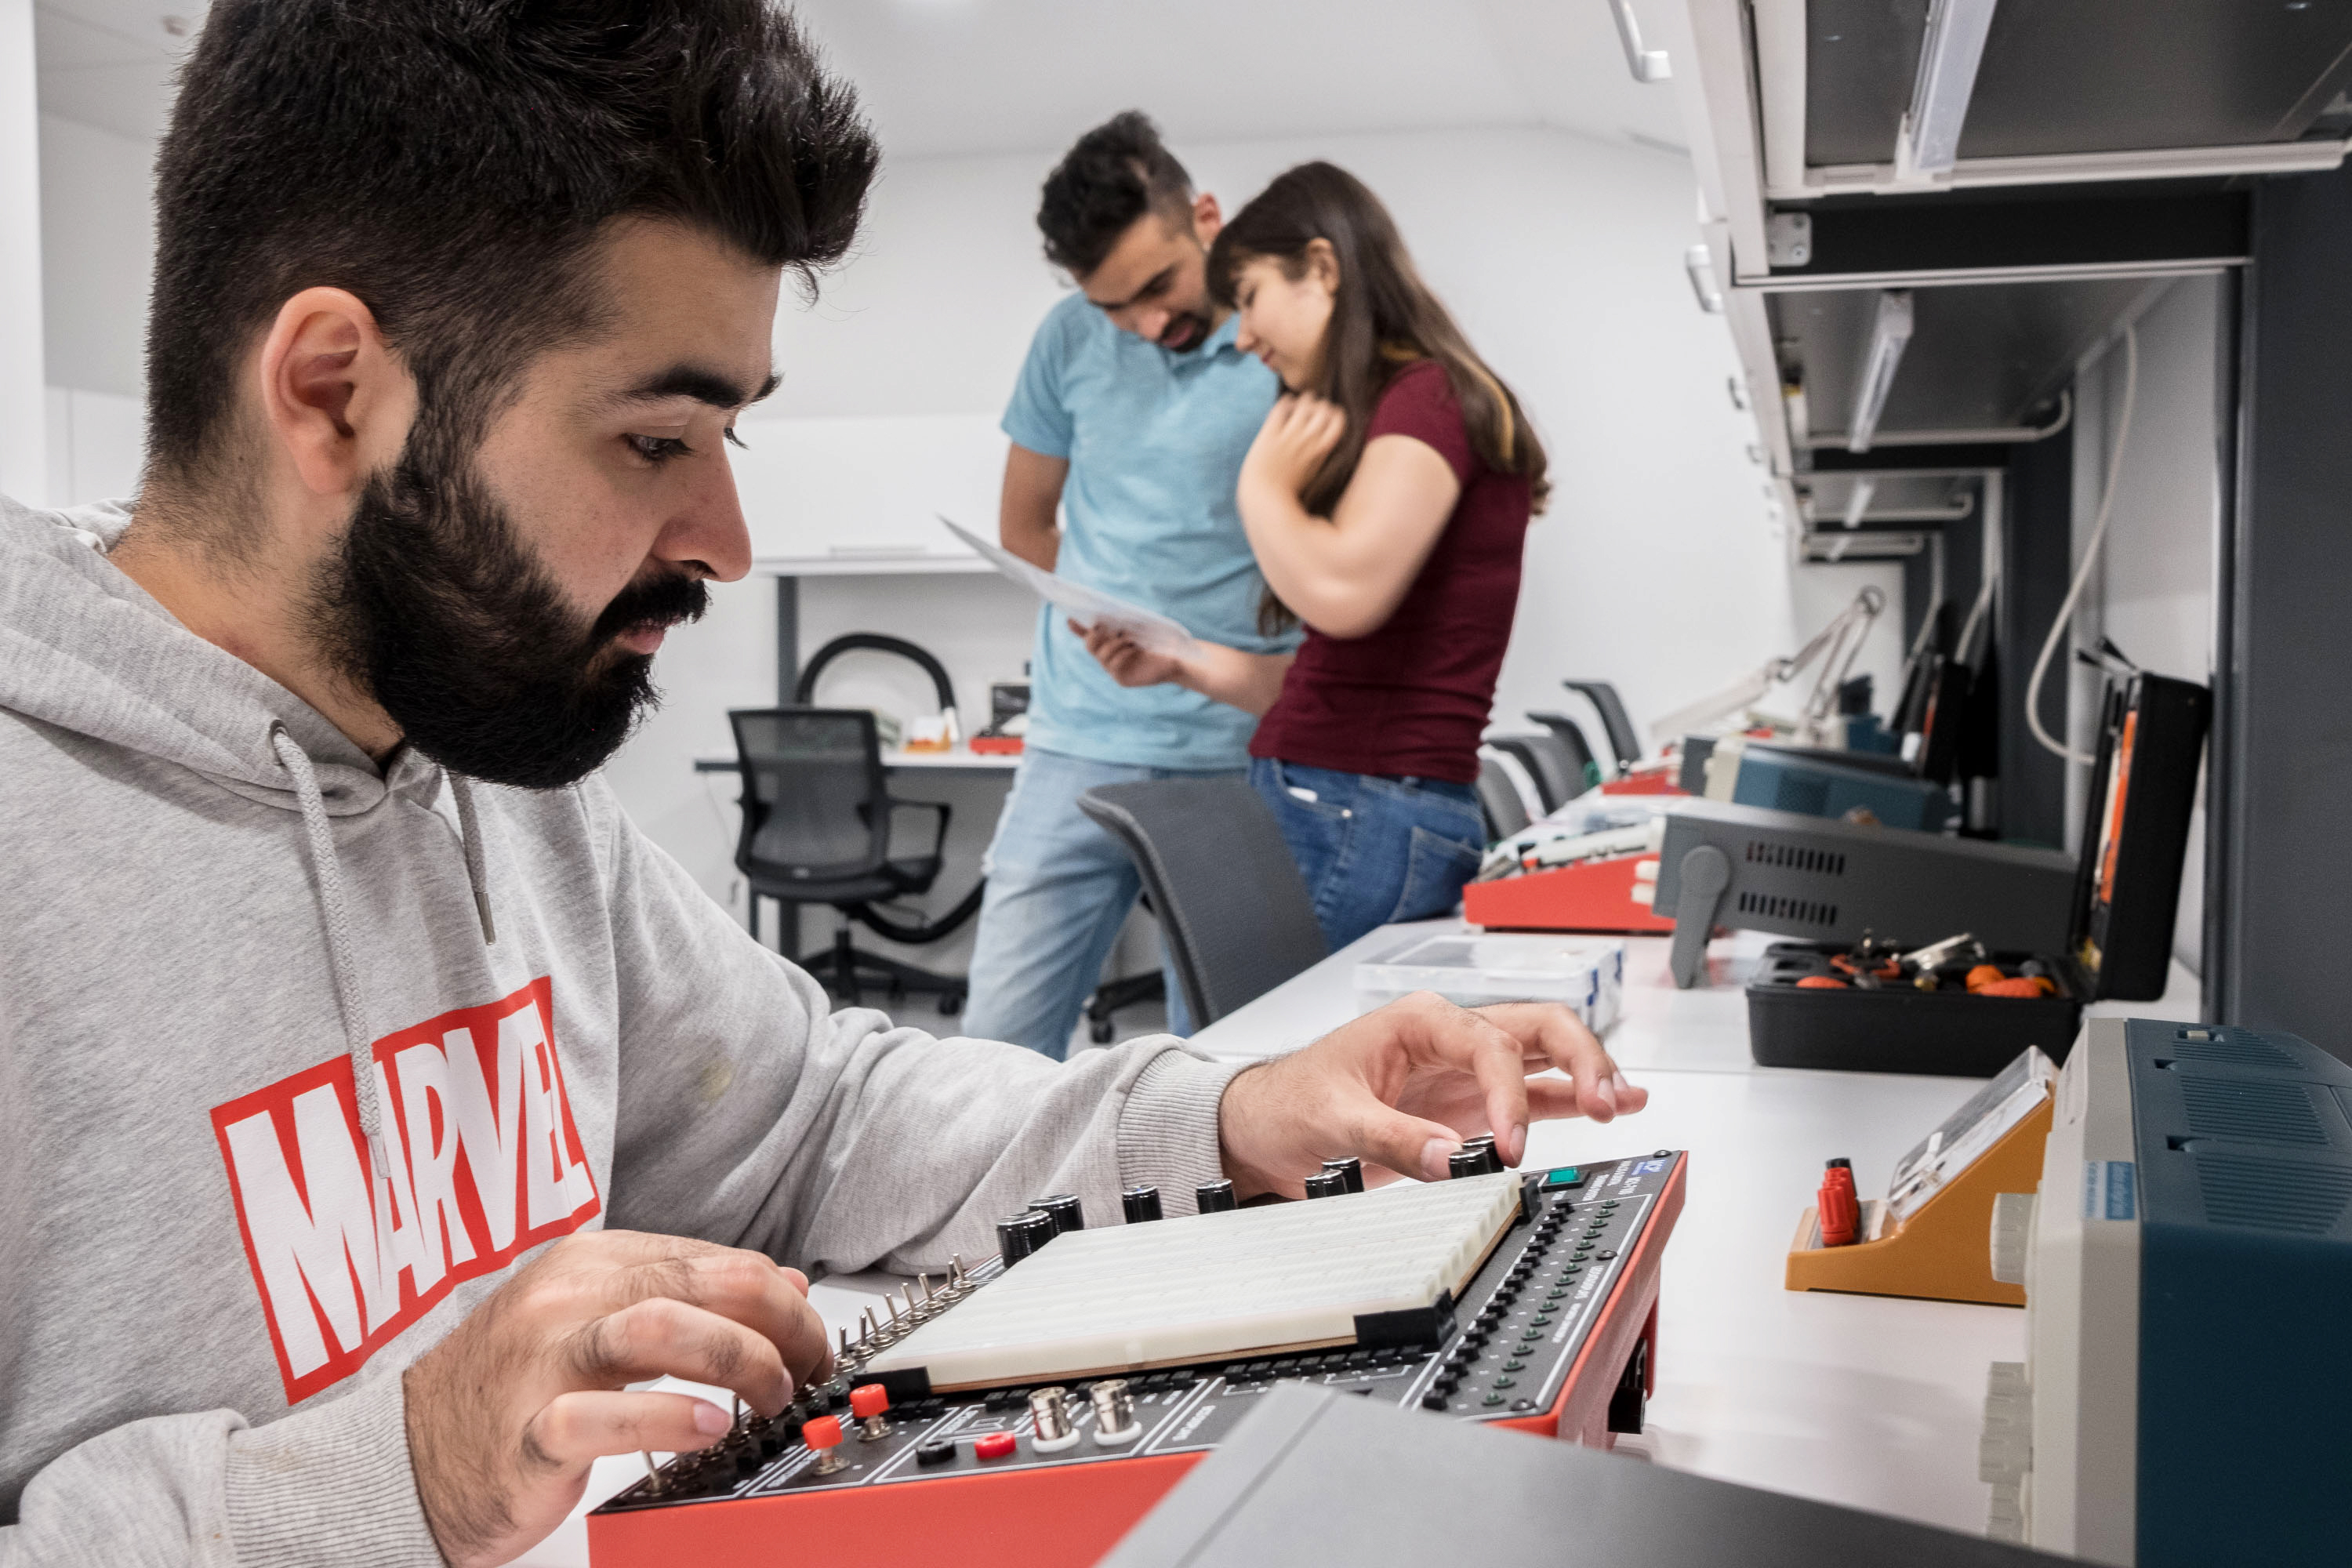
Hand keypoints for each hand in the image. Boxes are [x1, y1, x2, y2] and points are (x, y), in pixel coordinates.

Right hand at [403, 1230, 831, 1567]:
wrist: (407, 1459)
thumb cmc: (510, 1393)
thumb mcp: (596, 1323)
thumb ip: (685, 1298)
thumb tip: (786, 1285)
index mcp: (589, 1263)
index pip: (712, 1258)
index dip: (779, 1297)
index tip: (811, 1336)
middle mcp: (567, 1299)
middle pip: (700, 1283)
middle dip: (777, 1323)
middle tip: (806, 1367)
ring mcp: (543, 1362)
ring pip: (660, 1326)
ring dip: (737, 1360)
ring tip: (769, 1396)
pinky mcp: (527, 1432)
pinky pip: (600, 1414)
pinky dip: (667, 1418)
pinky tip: (708, 1428)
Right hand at [1072, 618, 1187, 689]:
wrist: (1178, 658)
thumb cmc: (1160, 639)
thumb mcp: (1140, 627)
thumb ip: (1120, 625)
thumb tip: (1100, 618)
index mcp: (1111, 641)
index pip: (1089, 635)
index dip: (1077, 628)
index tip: (1070, 618)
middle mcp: (1109, 656)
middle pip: (1090, 644)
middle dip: (1093, 634)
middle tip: (1101, 625)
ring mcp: (1114, 669)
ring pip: (1101, 654)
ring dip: (1112, 643)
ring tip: (1127, 637)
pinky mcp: (1122, 679)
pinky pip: (1114, 665)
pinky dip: (1121, 653)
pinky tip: (1132, 649)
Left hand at [1216, 994, 1647, 1198]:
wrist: (1269, 1125)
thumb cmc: (1293, 1102)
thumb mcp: (1334, 1120)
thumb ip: (1394, 1138)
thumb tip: (1449, 1158)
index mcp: (1421, 1022)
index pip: (1491, 1046)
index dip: (1508, 1098)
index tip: (1507, 1147)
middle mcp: (1453, 1036)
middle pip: (1539, 1028)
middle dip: (1580, 1059)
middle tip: (1604, 1101)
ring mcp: (1467, 1069)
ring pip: (1547, 1054)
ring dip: (1590, 1073)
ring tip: (1624, 1102)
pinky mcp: (1472, 1102)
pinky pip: (1537, 1091)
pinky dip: (1575, 1098)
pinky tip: (1615, 1105)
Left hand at [1239, 392, 1346, 501]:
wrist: (1265, 498)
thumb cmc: (1289, 490)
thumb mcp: (1313, 472)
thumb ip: (1320, 453)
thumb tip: (1324, 436)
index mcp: (1323, 450)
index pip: (1338, 419)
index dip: (1333, 413)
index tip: (1326, 416)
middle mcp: (1309, 440)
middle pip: (1324, 407)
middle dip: (1319, 404)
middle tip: (1310, 409)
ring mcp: (1290, 435)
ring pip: (1305, 403)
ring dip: (1303, 400)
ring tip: (1297, 406)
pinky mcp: (1270, 433)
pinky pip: (1282, 407)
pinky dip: (1285, 402)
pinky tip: (1284, 407)